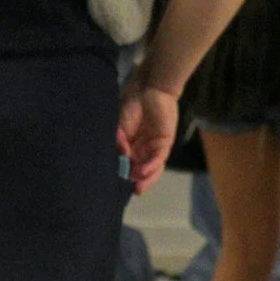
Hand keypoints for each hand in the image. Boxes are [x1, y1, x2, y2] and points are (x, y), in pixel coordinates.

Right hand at [117, 79, 179, 194]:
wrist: (148, 90)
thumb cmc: (131, 106)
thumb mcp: (119, 127)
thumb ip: (120, 143)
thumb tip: (122, 157)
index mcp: (129, 147)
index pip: (126, 165)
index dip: (122, 175)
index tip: (114, 185)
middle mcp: (141, 150)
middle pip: (139, 170)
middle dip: (134, 181)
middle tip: (129, 190)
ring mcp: (153, 147)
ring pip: (151, 167)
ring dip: (145, 178)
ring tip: (138, 186)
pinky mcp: (165, 142)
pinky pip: (159, 158)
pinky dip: (152, 166)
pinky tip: (145, 171)